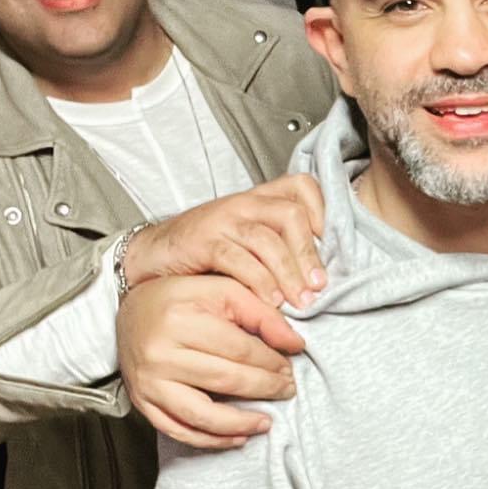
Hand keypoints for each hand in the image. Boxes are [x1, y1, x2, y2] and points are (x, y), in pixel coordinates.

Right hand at [118, 274, 303, 448]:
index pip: (239, 349)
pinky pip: (179, 430)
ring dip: (241, 423)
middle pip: (226, 380)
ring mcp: (149, 382)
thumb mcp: (222, 291)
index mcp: (180, 319)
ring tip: (267, 421)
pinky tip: (237, 437)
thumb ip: (262, 313)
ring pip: (203, 414)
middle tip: (287, 390)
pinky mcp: (142, 402)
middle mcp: (160, 353)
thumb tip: (296, 344)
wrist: (130, 312)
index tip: (290, 367)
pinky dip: (211, 440)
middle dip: (265, 388)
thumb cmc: (182, 298)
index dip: (271, 361)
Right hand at [122, 175, 325, 308]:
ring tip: (300, 301)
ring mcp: (223, 219)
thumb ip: (281, 248)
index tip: (333, 247)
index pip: (302, 187)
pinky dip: (259, 282)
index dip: (323, 211)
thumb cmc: (206, 251)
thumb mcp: (249, 242)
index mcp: (260, 199)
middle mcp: (244, 203)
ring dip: (289, 274)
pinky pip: (238, 259)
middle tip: (318, 287)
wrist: (153, 253)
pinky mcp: (203, 240)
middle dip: (309, 255)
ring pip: (267, 240)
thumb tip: (322, 275)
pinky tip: (270, 301)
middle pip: (290, 215)